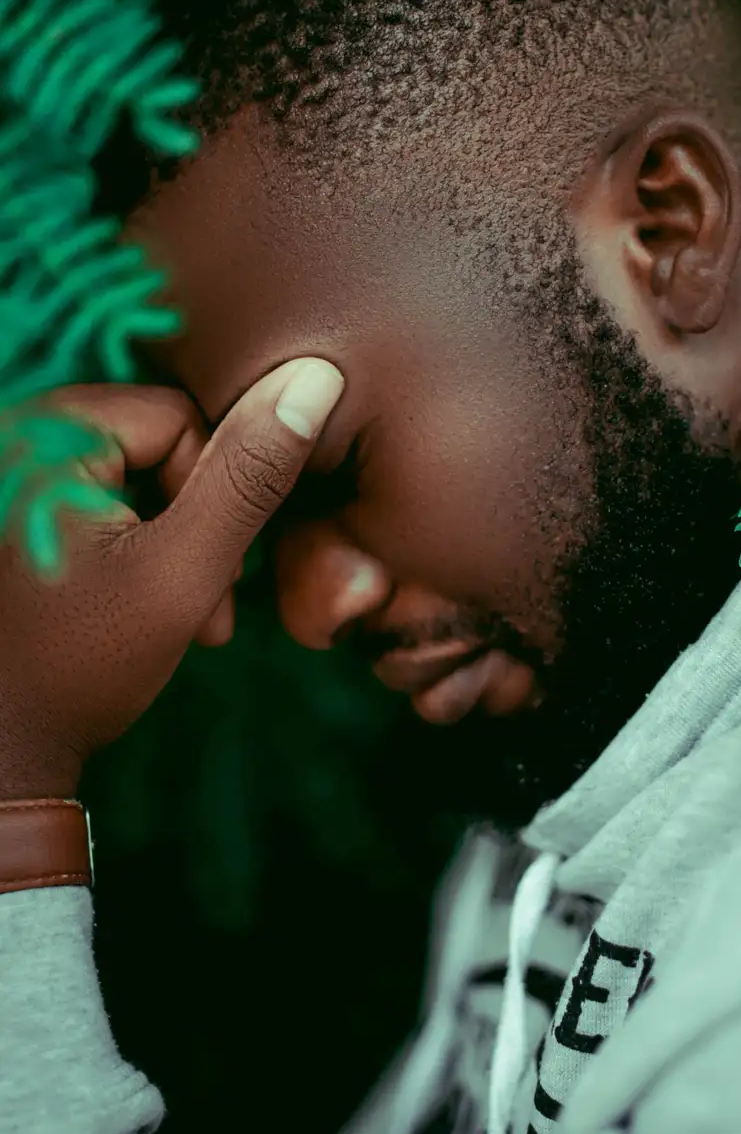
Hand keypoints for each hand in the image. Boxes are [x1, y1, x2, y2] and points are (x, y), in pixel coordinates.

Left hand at [0, 357, 344, 800]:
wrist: (1, 757)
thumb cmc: (83, 669)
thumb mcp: (184, 573)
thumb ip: (248, 476)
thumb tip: (316, 376)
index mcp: (39, 438)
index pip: (174, 416)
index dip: (213, 494)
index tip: (215, 578)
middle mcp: (9, 438)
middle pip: (151, 438)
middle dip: (191, 518)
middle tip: (203, 601)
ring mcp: (6, 475)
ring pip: (129, 465)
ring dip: (166, 533)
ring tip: (173, 608)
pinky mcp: (9, 507)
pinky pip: (92, 489)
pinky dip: (126, 538)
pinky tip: (133, 597)